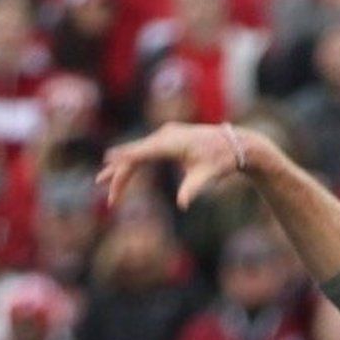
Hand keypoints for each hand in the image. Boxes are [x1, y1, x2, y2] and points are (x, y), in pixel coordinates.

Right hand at [99, 122, 255, 211]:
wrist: (234, 144)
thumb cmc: (220, 161)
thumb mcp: (206, 177)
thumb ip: (191, 189)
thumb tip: (182, 204)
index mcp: (172, 143)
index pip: (142, 151)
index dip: (124, 158)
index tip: (107, 162)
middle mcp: (165, 135)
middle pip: (135, 156)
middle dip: (120, 176)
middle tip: (109, 198)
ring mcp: (165, 135)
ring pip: (138, 154)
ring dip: (123, 171)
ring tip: (104, 184)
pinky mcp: (166, 138)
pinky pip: (145, 151)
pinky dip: (133, 163)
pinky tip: (121, 173)